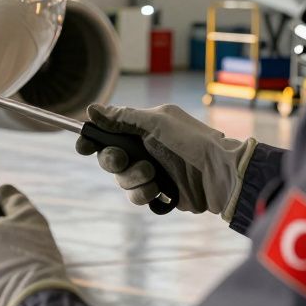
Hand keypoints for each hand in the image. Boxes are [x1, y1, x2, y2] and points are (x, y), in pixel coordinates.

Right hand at [79, 104, 256, 217]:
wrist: (222, 174)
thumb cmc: (195, 141)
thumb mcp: (159, 122)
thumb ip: (124, 117)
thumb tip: (92, 109)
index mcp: (143, 129)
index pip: (108, 132)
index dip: (92, 139)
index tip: (83, 146)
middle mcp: (145, 149)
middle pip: (109, 158)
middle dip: (112, 160)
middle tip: (122, 160)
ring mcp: (151, 171)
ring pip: (121, 179)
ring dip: (132, 178)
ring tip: (152, 175)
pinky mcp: (158, 192)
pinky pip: (136, 196)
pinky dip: (143, 193)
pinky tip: (158, 190)